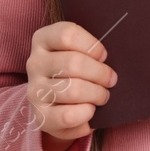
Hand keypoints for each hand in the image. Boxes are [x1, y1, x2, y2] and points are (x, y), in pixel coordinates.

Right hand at [27, 21, 116, 143]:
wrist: (59, 104)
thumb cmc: (76, 70)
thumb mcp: (79, 51)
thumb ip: (91, 48)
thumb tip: (115, 55)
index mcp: (43, 40)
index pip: (67, 34)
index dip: (92, 45)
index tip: (103, 55)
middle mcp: (34, 63)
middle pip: (73, 63)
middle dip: (100, 73)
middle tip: (111, 79)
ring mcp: (34, 91)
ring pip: (72, 90)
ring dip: (96, 94)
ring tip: (103, 95)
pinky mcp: (40, 116)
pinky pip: (68, 115)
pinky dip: (86, 113)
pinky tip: (90, 109)